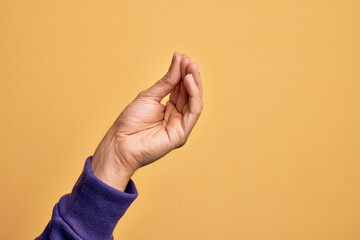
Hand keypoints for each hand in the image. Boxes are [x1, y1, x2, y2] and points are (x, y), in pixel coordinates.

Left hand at [91, 52, 202, 190]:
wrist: (120, 142)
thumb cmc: (130, 121)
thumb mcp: (149, 96)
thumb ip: (166, 82)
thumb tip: (178, 62)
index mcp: (169, 108)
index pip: (180, 88)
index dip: (182, 73)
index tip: (181, 57)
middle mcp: (177, 116)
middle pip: (189, 94)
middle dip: (190, 75)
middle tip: (189, 60)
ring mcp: (180, 125)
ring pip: (194, 101)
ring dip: (194, 83)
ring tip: (191, 67)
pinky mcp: (182, 133)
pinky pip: (193, 112)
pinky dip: (193, 95)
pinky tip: (188, 80)